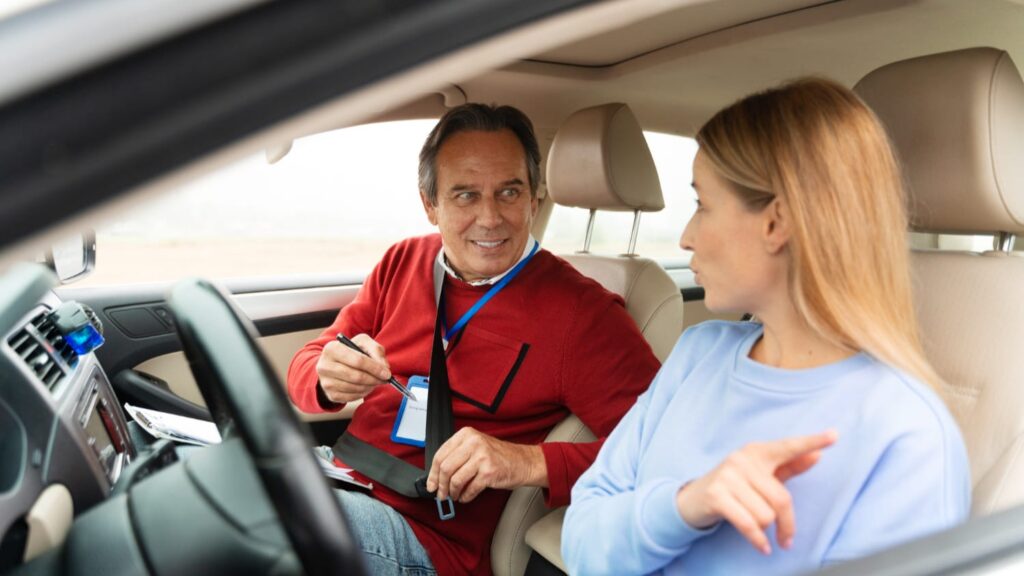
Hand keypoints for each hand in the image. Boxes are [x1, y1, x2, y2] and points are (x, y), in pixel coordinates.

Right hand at [315, 333, 391, 402]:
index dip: (375, 368)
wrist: (334, 364)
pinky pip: (352, 397)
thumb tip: (384, 368)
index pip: (358, 360)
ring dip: (370, 386)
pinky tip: (366, 386)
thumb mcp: (363, 343)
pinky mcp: (330, 394)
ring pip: (355, 388)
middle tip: (384, 379)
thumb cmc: (351, 352)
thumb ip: (376, 351)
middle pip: (357, 376)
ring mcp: (326, 382)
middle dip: (374, 379)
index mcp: (332, 349)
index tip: (387, 373)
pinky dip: (363, 393)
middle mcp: (325, 366)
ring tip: (375, 381)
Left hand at [426, 428, 546, 502]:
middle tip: (441, 494)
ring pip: (456, 480)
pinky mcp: (489, 472)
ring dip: (452, 492)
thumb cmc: (499, 456)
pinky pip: (469, 489)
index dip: (433, 473)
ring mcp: (482, 457)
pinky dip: (465, 496)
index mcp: (466, 434)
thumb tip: (436, 475)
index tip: (431, 484)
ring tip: (454, 496)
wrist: (523, 462)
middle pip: (446, 468)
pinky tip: (465, 497)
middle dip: (441, 485)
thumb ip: (457, 455)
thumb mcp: (476, 446)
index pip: (440, 454)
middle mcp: (473, 442)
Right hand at [675, 430, 836, 554]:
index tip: (834, 436)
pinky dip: (758, 540)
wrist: (693, 499)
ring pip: (766, 514)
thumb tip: (817, 456)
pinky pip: (749, 524)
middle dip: (786, 524)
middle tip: (786, 538)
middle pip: (781, 499)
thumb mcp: (761, 475)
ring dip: (764, 529)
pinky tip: (763, 546)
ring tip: (754, 526)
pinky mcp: (717, 495)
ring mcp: (727, 476)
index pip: (788, 447)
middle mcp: (742, 459)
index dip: (812, 442)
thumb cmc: (735, 486)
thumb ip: (789, 465)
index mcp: (757, 451)